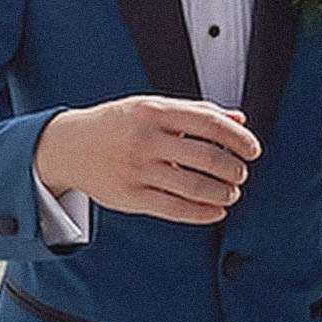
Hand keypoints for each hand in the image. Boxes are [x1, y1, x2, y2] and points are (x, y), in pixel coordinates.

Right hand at [34, 97, 260, 223]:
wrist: (69, 145)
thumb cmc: (117, 124)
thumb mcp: (151, 108)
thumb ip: (195, 112)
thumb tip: (239, 121)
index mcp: (154, 111)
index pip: (210, 123)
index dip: (239, 139)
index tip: (253, 150)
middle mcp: (145, 139)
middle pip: (208, 157)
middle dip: (235, 169)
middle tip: (241, 173)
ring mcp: (137, 169)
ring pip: (196, 187)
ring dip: (224, 193)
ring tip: (230, 193)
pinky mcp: (131, 197)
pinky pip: (177, 210)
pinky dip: (205, 213)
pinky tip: (215, 211)